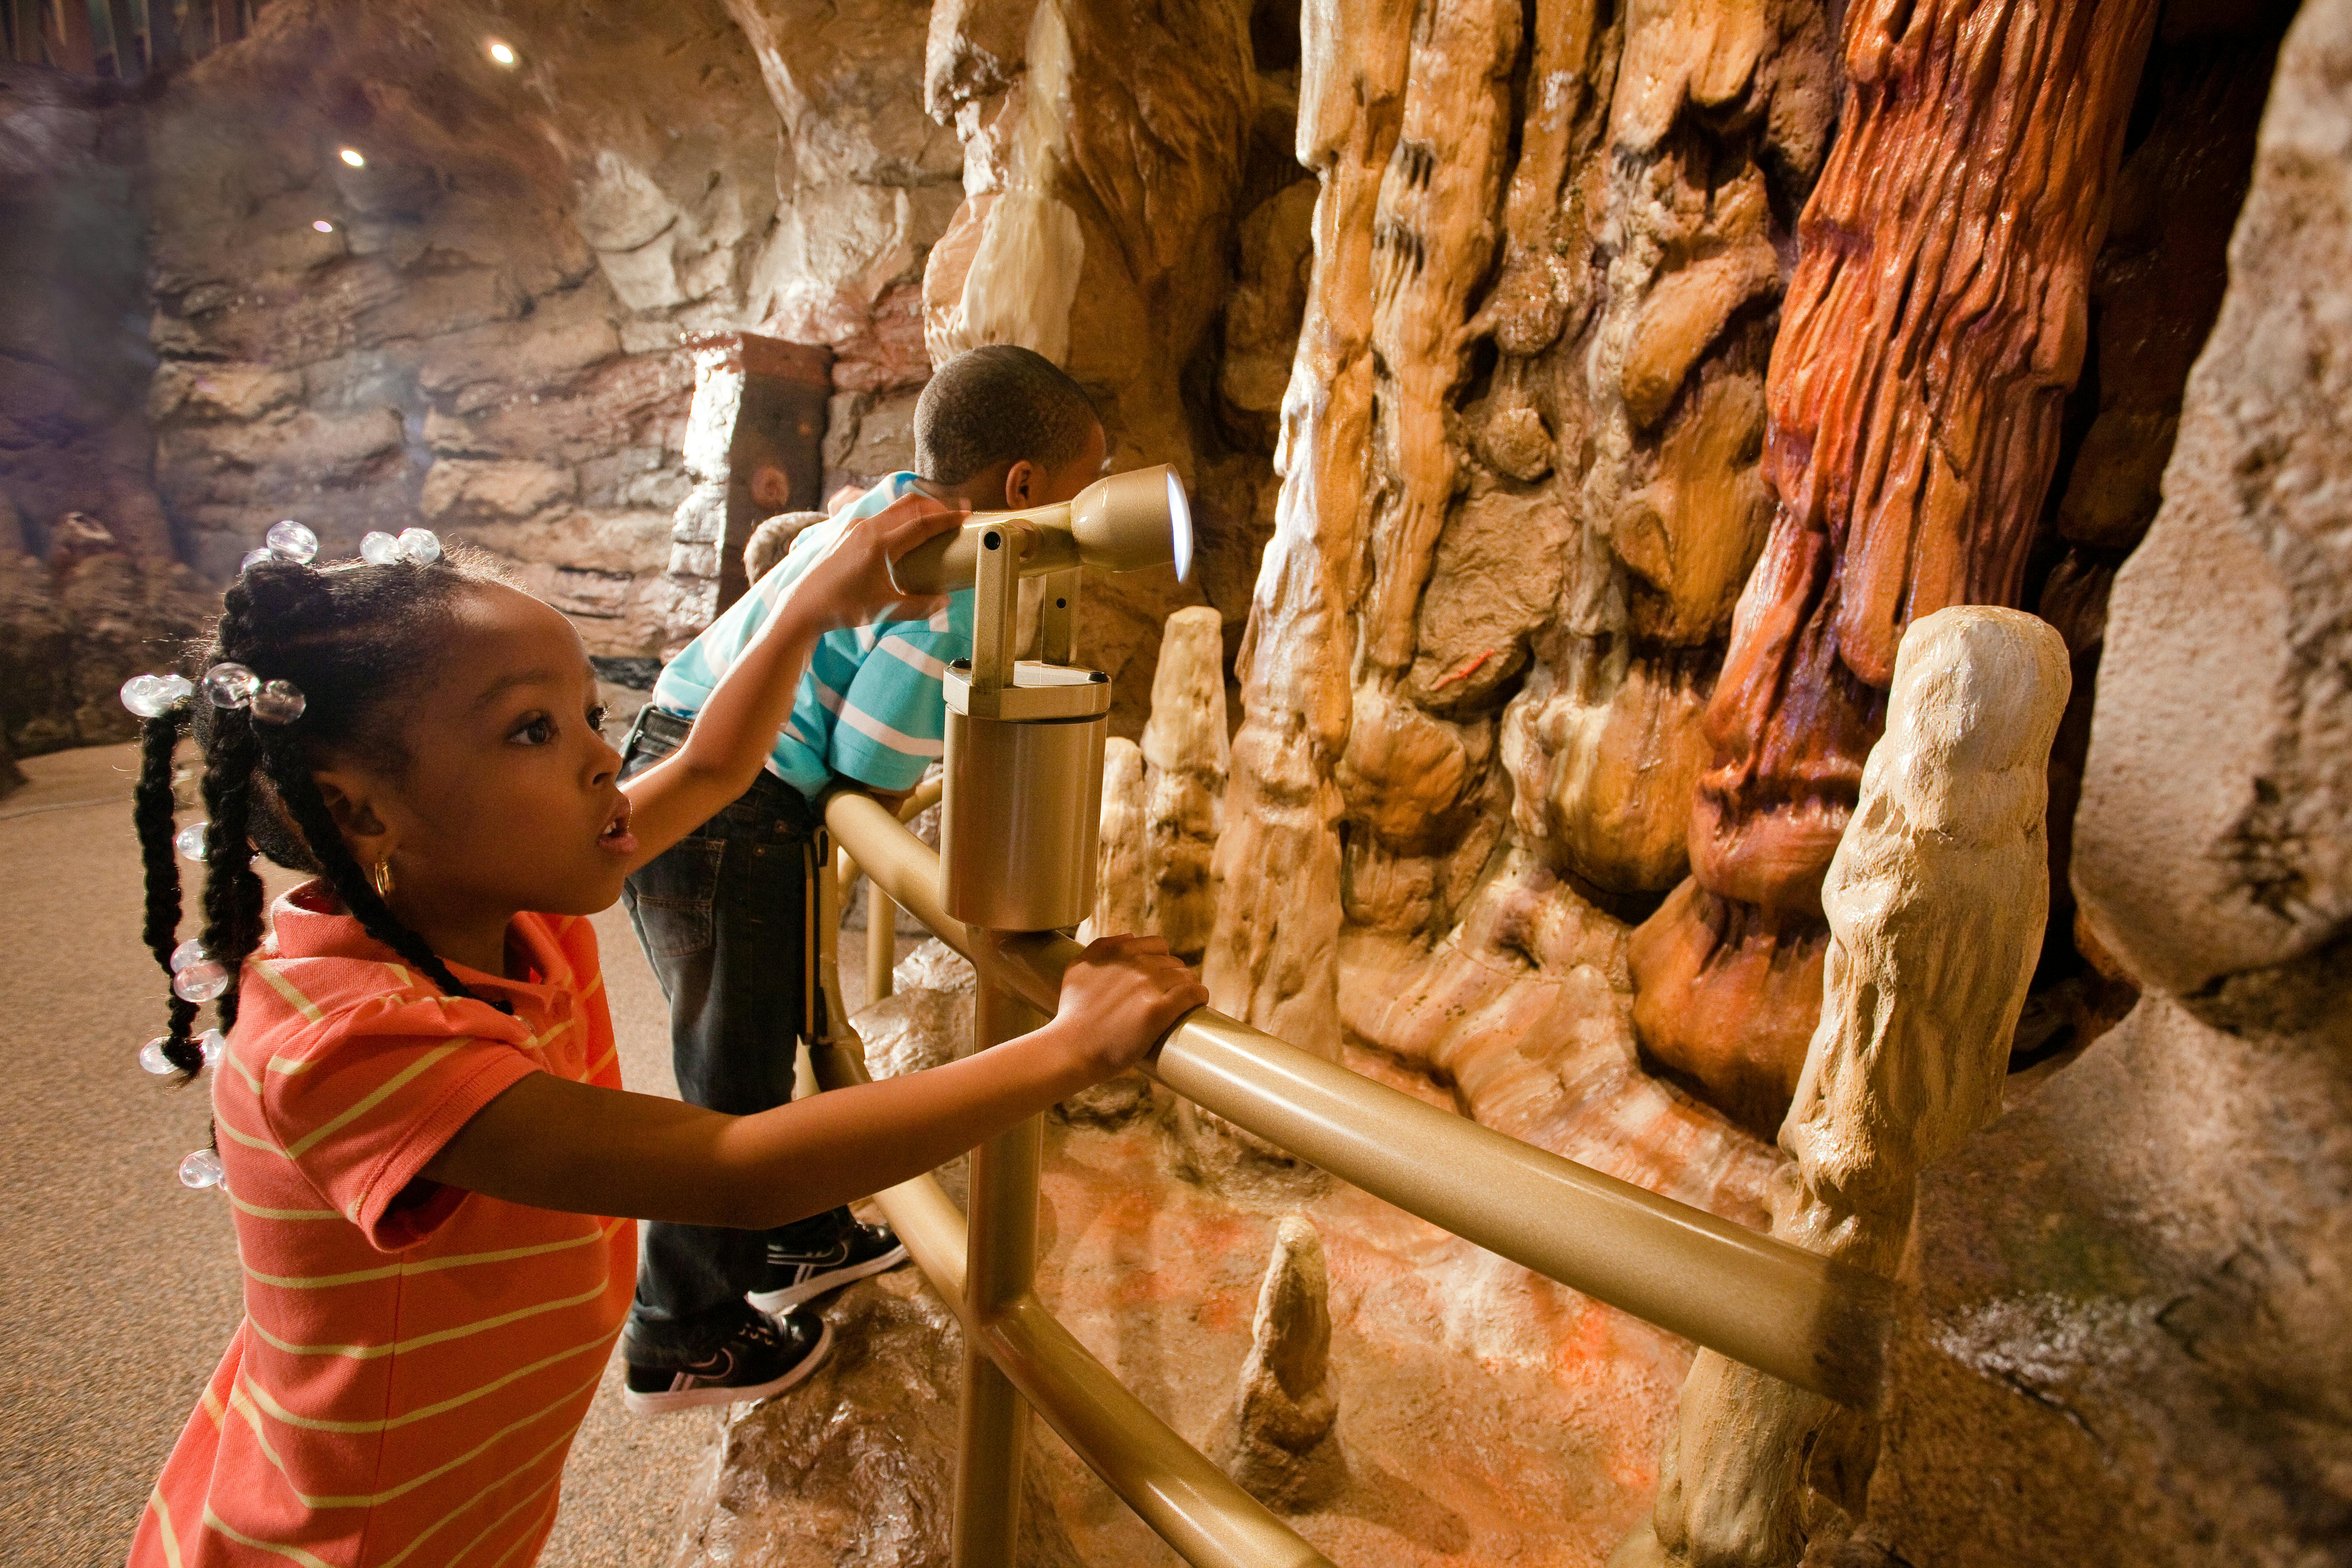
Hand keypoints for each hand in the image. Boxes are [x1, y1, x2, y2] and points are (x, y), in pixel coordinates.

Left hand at [790, 490, 967, 631]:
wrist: (803, 605)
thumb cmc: (843, 608)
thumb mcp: (886, 610)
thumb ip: (919, 606)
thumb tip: (945, 601)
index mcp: (880, 545)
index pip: (922, 525)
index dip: (947, 519)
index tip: (966, 516)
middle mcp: (867, 528)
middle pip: (910, 504)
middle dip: (936, 505)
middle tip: (956, 511)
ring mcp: (854, 526)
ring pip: (893, 507)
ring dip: (917, 507)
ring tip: (934, 516)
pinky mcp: (845, 529)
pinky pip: (879, 514)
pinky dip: (898, 514)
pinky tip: (903, 527)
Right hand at [1052, 935, 1209, 1077]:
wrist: (1071, 1048)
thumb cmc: (1072, 1014)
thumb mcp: (1077, 968)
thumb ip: (1101, 947)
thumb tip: (1131, 937)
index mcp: (1119, 952)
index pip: (1158, 945)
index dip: (1163, 961)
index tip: (1162, 976)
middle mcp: (1136, 964)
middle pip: (1174, 963)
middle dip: (1174, 978)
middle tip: (1170, 996)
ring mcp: (1149, 986)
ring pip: (1187, 977)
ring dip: (1188, 988)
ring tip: (1184, 1003)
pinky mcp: (1159, 1010)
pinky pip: (1193, 994)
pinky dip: (1198, 997)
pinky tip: (1198, 1003)